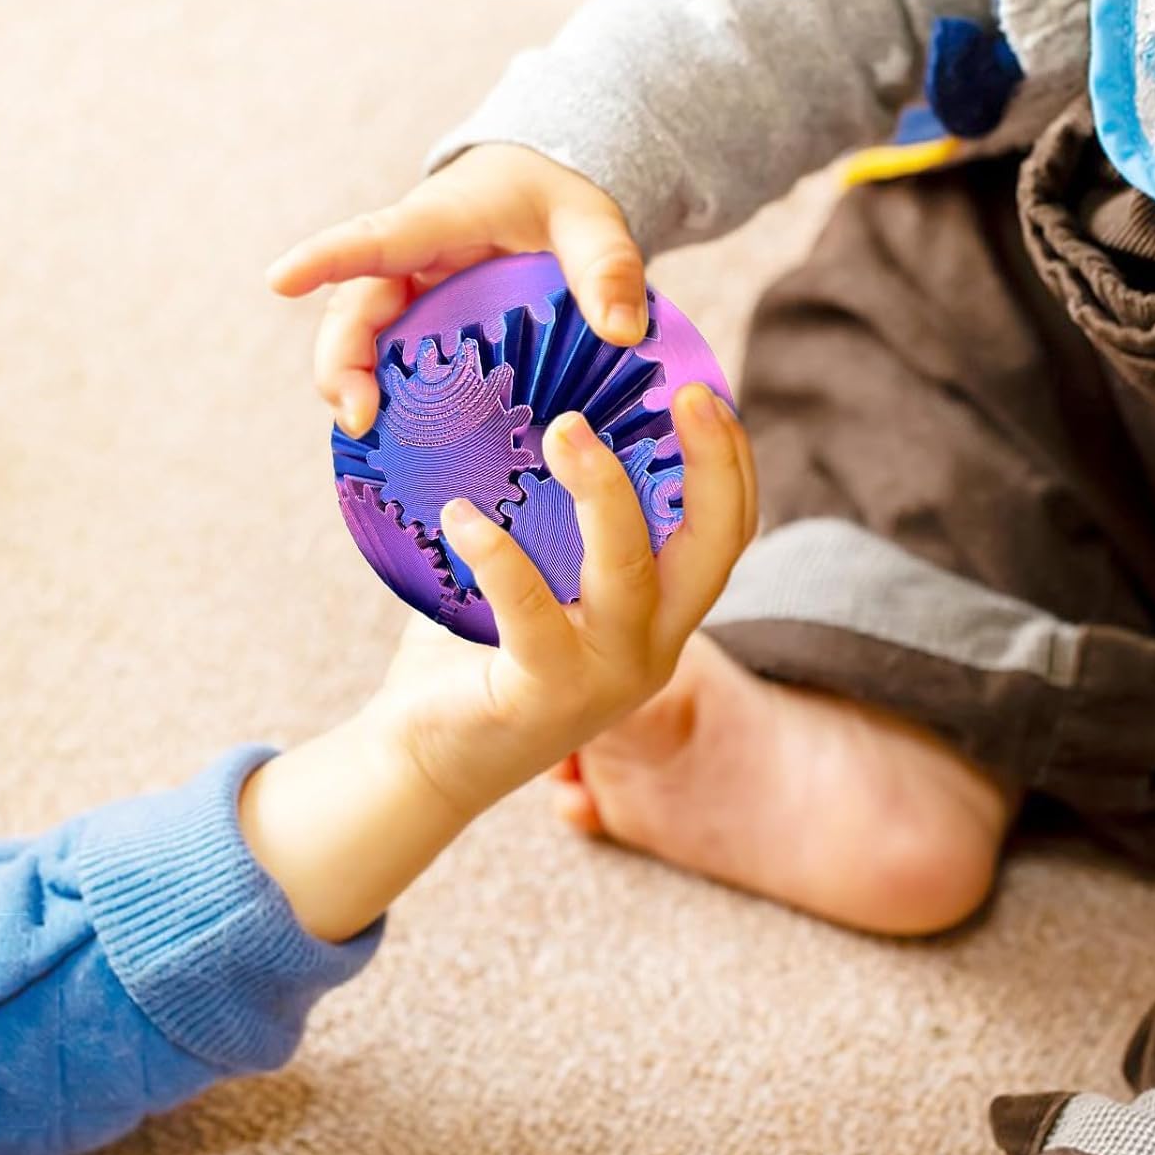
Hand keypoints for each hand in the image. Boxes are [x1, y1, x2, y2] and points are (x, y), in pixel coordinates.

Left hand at [239, 383, 754, 939]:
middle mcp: (649, 649)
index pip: (726, 536)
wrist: (422, 761)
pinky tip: (459, 515)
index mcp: (658, 618)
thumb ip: (546, 513)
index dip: (732, 464)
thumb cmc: (470, 653)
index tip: (707, 394)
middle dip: (712, 466)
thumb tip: (531, 407)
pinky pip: (530, 612)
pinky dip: (497, 555)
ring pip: (629, 575)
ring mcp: (603, 678)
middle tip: (688, 395)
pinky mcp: (544, 697)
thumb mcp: (534, 577)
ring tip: (564, 429)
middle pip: (713, 551)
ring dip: (603, 493)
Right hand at [265, 144, 646, 435]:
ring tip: (367, 431)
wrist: (541, 193)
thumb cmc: (559, 200)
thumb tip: (623, 331)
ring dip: (353, 385)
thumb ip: (609, 268)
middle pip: (354, 307)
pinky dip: (384, 399)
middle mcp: (410, 260)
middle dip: (341, 360)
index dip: (328, 258)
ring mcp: (408, 295)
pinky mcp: (417, 326)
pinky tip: (398, 445)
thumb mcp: (594, 222)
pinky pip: (388, 363)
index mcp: (442, 220)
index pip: (379, 238)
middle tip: (358, 416)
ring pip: (361, 340)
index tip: (279, 279)